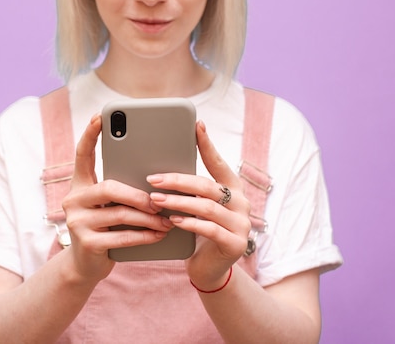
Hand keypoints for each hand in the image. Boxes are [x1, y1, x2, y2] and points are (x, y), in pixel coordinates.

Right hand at [61, 114, 173, 281]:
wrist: (86, 266)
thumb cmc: (105, 230)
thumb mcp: (110, 207)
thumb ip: (123, 191)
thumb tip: (157, 179)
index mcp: (80, 185)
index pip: (82, 155)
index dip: (90, 135)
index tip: (99, 116)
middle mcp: (73, 200)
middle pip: (108, 187)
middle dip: (138, 194)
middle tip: (159, 200)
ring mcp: (77, 222)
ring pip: (119, 214)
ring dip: (148, 218)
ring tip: (167, 221)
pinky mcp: (86, 243)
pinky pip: (122, 236)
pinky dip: (145, 236)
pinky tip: (159, 235)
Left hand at [146, 120, 250, 290]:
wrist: (208, 269)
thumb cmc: (196, 232)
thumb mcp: (194, 207)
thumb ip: (188, 190)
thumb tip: (159, 168)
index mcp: (232, 188)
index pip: (219, 162)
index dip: (207, 144)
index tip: (196, 125)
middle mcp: (241, 203)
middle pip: (206, 185)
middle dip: (177, 180)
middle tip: (152, 179)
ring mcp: (241, 224)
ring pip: (206, 206)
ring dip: (177, 202)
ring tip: (155, 200)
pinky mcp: (235, 244)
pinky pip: (209, 229)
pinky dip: (188, 223)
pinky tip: (171, 220)